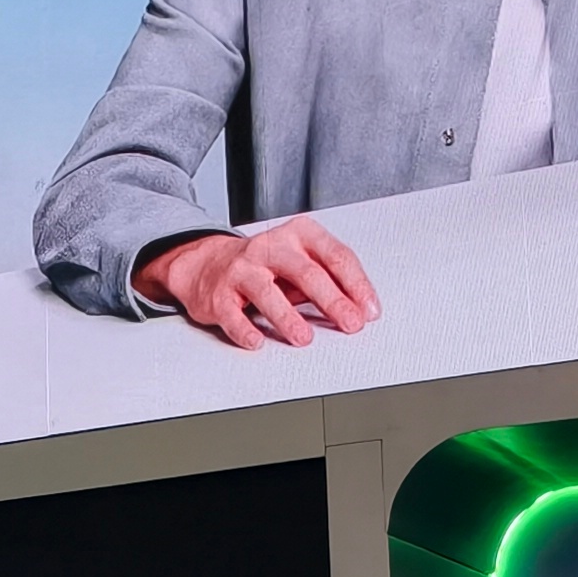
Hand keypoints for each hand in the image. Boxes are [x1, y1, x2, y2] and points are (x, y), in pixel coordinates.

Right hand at [131, 218, 379, 352]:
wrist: (208, 264)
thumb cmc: (265, 266)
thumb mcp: (300, 262)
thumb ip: (328, 280)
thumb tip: (360, 309)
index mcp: (299, 234)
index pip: (335, 256)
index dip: (356, 285)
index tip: (369, 310)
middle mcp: (270, 247)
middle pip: (306, 272)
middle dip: (332, 301)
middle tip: (350, 324)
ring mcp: (242, 269)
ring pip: (267, 291)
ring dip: (288, 317)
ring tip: (305, 338)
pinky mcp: (219, 294)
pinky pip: (232, 313)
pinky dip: (245, 329)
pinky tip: (257, 342)